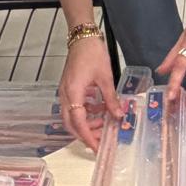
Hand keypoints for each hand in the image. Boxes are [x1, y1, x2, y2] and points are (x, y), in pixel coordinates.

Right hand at [59, 36, 120, 150]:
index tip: (97, 147)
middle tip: (101, 140)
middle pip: (71, 124)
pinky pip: (75, 107)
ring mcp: (66, 92)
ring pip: (73, 116)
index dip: (88, 137)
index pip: (78, 122)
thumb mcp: (106, 77)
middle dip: (86, 134)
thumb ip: (111, 99)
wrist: (82, 37)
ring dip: (88, 122)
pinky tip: (100, 109)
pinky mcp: (69, 88)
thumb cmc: (92, 53)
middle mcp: (66, 95)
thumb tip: (119, 115)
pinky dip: (87, 112)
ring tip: (105, 122)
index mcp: (73, 93)